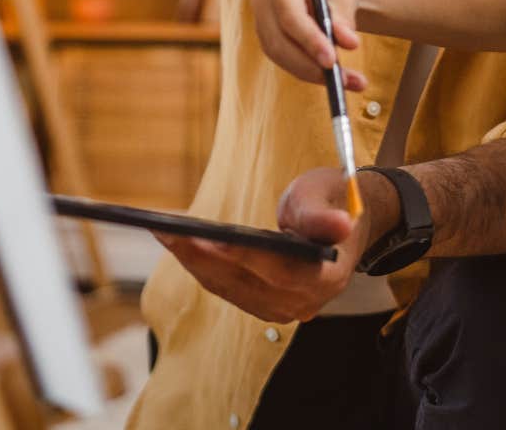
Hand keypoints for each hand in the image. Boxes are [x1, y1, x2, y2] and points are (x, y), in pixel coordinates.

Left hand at [156, 167, 391, 322]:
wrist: (342, 223)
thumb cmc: (332, 202)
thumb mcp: (327, 196)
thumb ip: (325, 215)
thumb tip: (340, 225)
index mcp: (327, 276)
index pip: (282, 273)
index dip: (246, 258)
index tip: (211, 239)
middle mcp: (304, 301)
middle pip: (244, 282)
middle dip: (201, 256)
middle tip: (166, 230)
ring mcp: (283, 308)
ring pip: (228, 287)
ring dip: (192, 261)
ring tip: (163, 232)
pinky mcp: (263, 305)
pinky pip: (225, 287)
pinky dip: (200, 266)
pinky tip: (178, 244)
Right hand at [250, 0, 367, 89]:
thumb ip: (343, 18)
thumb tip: (348, 42)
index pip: (289, 14)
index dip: (309, 39)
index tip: (331, 61)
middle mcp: (263, 1)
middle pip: (280, 41)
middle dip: (310, 65)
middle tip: (341, 79)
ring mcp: (262, 23)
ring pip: (282, 57)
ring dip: (314, 74)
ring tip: (350, 82)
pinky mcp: (269, 42)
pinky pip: (287, 63)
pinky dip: (312, 73)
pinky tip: (337, 80)